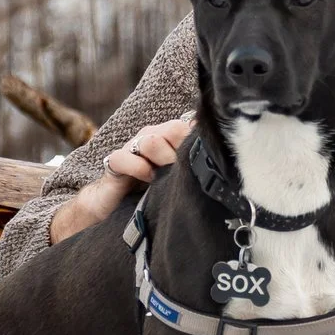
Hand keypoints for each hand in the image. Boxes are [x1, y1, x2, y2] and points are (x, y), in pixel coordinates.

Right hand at [47, 113, 195, 243]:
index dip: (194, 143)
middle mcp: (151, 138)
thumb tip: (219, 160)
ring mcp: (132, 147)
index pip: (188, 127)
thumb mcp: (177, 178)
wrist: (116, 208)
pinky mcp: (115, 161)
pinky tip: (146, 179)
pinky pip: (124, 156)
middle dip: (179, 152)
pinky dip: (138, 168)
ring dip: (161, 160)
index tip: (197, 165)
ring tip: (161, 177)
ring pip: (151, 140)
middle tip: (179, 172)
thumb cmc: (152, 192)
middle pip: (173, 128)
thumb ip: (193, 166)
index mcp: (169, 139)